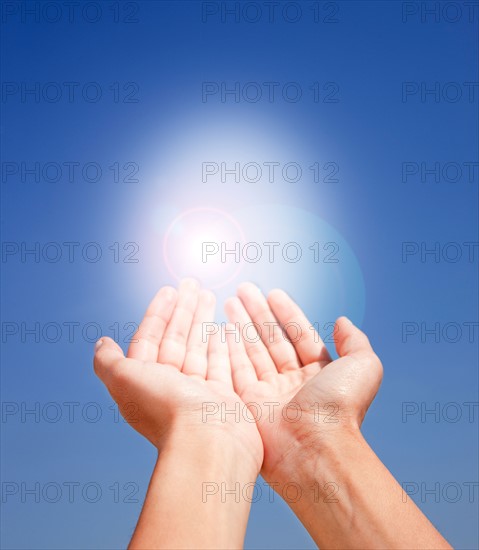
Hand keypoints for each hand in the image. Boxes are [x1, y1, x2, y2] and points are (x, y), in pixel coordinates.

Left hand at [93, 279, 262, 471]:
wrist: (208, 445)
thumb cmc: (167, 411)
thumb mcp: (125, 380)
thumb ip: (109, 361)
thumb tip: (101, 343)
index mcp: (146, 380)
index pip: (151, 338)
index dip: (158, 313)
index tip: (169, 290)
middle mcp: (170, 385)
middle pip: (177, 338)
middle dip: (183, 310)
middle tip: (192, 283)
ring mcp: (198, 390)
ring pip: (199, 346)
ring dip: (202, 320)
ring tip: (209, 295)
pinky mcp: (222, 396)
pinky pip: (221, 363)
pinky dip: (221, 344)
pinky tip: (223, 327)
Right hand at [224, 282, 382, 478]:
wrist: (315, 447)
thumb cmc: (341, 407)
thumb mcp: (363, 366)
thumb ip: (355, 340)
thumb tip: (342, 320)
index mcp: (319, 373)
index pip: (298, 334)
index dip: (286, 312)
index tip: (273, 292)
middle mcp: (293, 382)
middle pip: (271, 339)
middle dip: (258, 312)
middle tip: (243, 289)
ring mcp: (269, 393)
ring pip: (251, 350)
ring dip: (240, 324)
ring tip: (229, 300)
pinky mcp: (248, 403)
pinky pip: (235, 369)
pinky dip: (228, 348)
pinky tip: (220, 327)